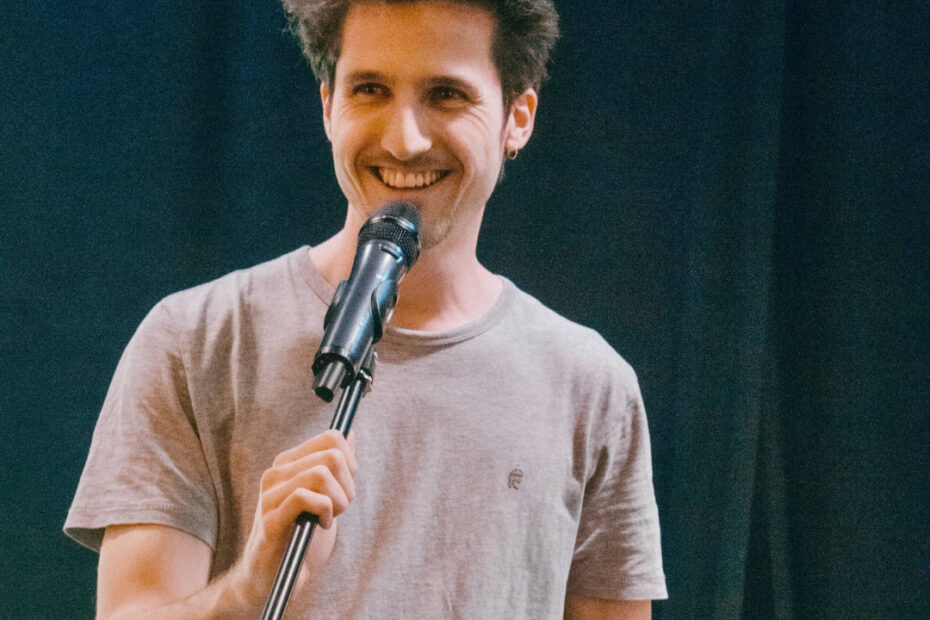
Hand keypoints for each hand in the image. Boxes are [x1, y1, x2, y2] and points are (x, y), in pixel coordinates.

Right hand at [225, 429, 357, 610]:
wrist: (276, 577)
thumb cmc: (302, 535)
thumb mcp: (325, 495)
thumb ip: (335, 465)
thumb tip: (349, 432)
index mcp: (289, 463)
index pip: (332, 438)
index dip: (350, 462)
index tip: (345, 486)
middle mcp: (276, 473)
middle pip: (332, 456)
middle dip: (347, 485)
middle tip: (338, 508)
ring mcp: (270, 495)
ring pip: (321, 474)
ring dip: (338, 501)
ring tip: (328, 518)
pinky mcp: (270, 520)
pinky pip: (304, 497)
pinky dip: (324, 511)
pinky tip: (320, 526)